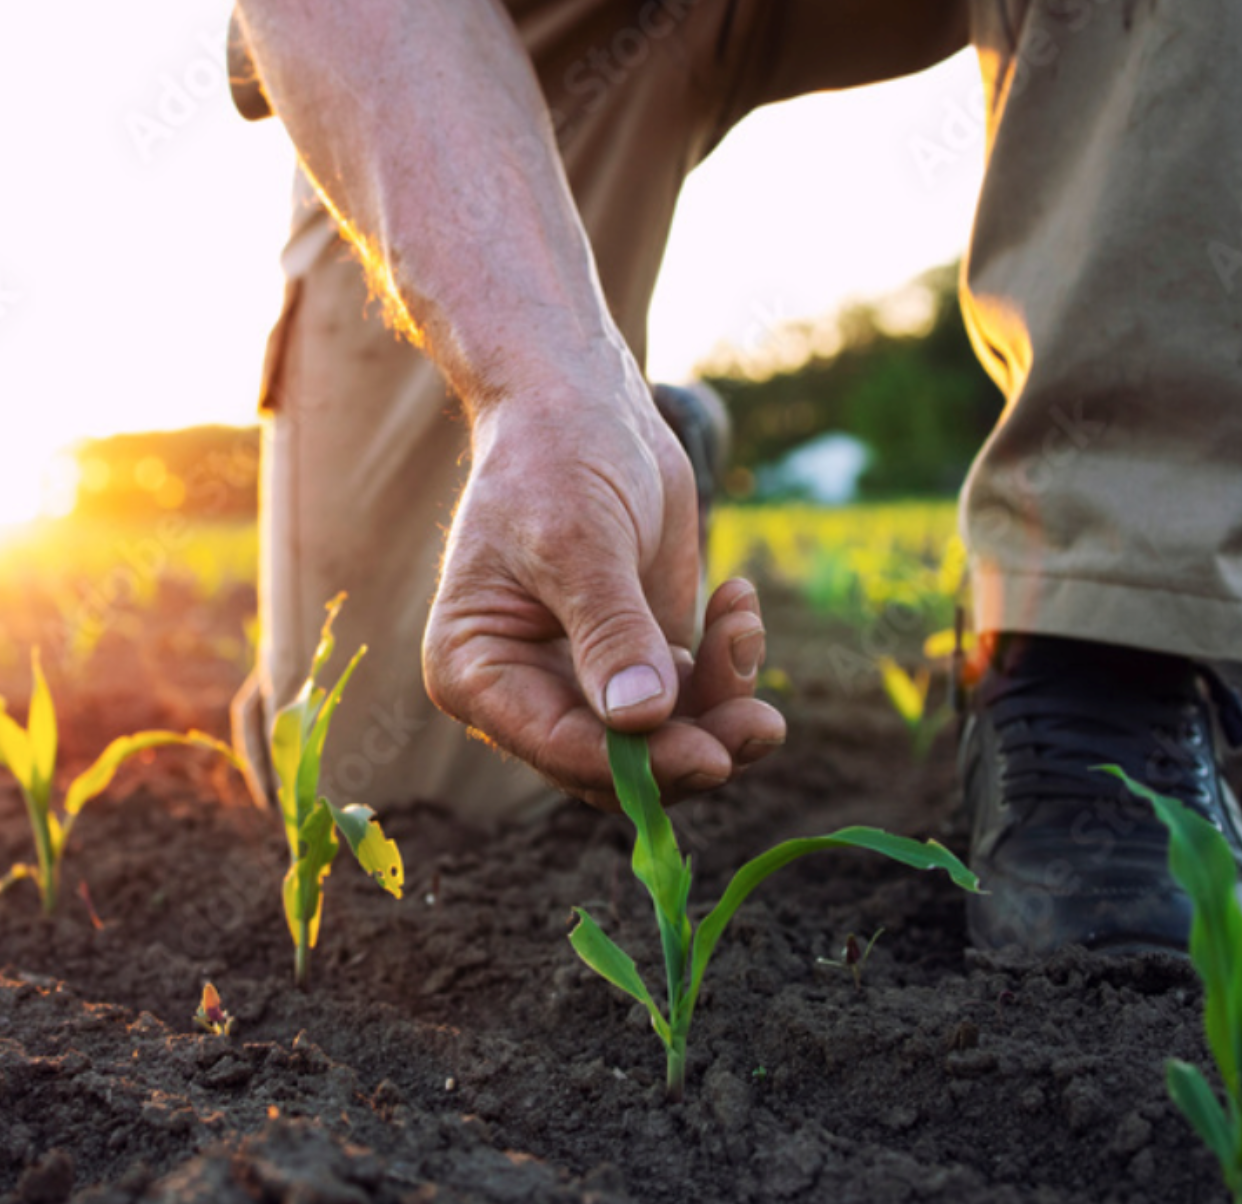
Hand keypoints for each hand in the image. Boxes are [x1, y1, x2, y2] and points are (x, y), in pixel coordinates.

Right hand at [422, 380, 785, 809]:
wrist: (580, 401)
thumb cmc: (555, 459)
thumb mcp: (578, 542)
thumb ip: (611, 631)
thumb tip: (641, 720)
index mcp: (477, 671)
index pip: (557, 746)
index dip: (635, 765)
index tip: (711, 757)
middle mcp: (525, 690)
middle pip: (616, 763)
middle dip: (692, 746)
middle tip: (763, 725)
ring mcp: (585, 678)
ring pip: (663, 740)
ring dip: (721, 703)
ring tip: (745, 627)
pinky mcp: (638, 657)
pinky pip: (694, 696)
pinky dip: (728, 662)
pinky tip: (738, 600)